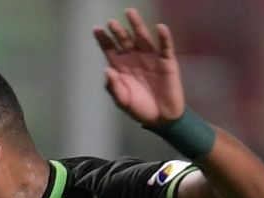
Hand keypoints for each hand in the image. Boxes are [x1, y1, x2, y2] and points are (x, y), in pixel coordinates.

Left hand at [95, 9, 185, 125]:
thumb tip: (106, 70)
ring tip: (130, 13)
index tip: (96, 29)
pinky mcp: (167, 61)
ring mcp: (151, 58)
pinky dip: (164, 37)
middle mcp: (134, 58)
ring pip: (142, 38)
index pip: (110, 49)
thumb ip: (114, 87)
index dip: (103, 39)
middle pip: (125, 40)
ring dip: (137, 25)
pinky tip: (160, 27)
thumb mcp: (122, 101)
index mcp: (121, 67)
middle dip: (118, 31)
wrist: (161, 118)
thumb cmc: (139, 109)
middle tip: (111, 22)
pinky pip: (165, 47)